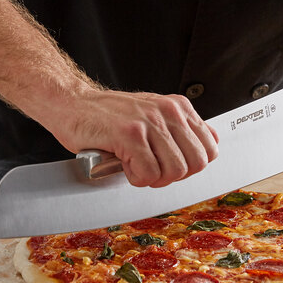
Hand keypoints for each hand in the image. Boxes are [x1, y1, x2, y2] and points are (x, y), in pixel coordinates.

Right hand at [52, 89, 218, 187]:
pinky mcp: (129, 134)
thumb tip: (210, 145)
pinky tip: (123, 164)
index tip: (169, 164)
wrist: (72, 104)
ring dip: (153, 178)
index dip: (190, 167)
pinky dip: (136, 178)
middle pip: (196, 164)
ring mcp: (149, 122)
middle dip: (174, 176)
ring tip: (135, 165)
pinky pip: (149, 174)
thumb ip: (182, 130)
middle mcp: (168, 112)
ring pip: (174, 171)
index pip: (209, 150)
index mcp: (179, 107)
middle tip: (151, 169)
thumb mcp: (155, 115)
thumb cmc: (111, 116)